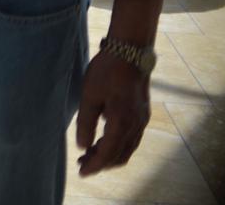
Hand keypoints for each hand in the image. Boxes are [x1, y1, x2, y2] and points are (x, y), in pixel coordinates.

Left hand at [76, 50, 150, 175]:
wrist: (130, 53)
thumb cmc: (106, 72)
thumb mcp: (89, 96)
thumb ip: (85, 123)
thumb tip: (82, 146)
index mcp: (122, 123)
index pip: (108, 154)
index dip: (94, 165)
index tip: (82, 173)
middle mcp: (136, 126)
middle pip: (120, 155)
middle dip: (101, 163)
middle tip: (82, 164)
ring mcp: (142, 120)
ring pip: (127, 148)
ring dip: (110, 155)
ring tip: (90, 154)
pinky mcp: (142, 114)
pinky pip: (132, 139)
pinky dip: (118, 145)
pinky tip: (104, 140)